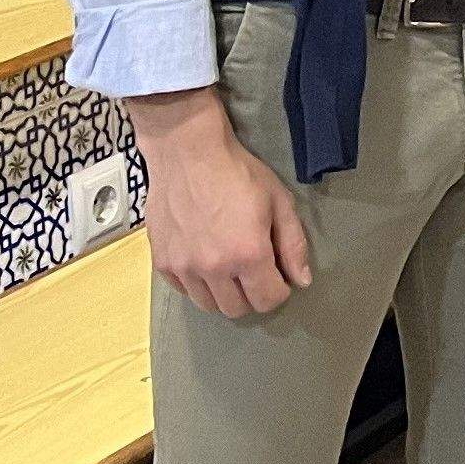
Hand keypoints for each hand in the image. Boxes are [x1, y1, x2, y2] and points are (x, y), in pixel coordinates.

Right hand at [130, 92, 313, 320]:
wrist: (187, 154)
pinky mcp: (162, 262)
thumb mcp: (279, 201)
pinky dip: (198, 285)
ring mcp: (184, 267)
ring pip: (208, 305)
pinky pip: (184, 291)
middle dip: (252, 295)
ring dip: (224, 294)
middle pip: (237, 309)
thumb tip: (302, 280)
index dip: (279, 291)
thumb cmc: (238, 172)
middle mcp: (214, 268)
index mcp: (248, 254)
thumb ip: (293, 244)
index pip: (267, 300)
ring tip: (230, 269)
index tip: (278, 276)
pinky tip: (206, 262)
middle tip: (255, 272)